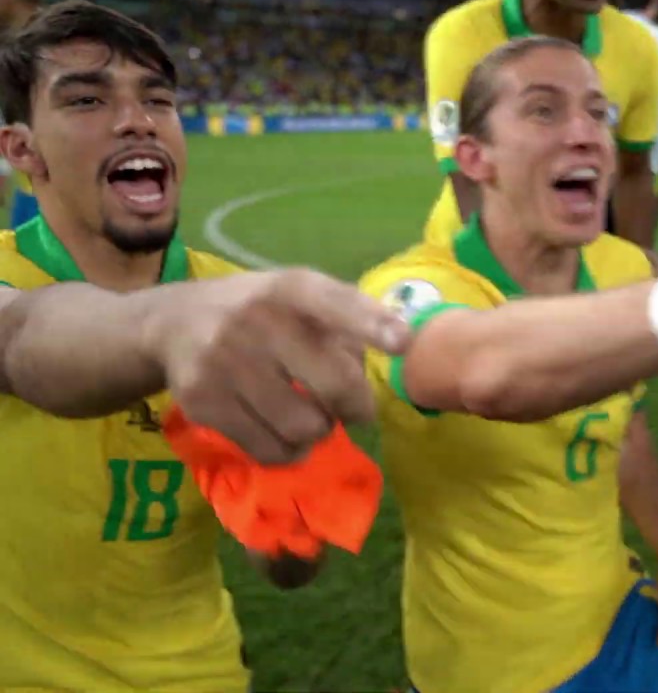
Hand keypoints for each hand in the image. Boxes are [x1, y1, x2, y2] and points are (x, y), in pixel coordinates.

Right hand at [146, 268, 411, 464]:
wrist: (171, 324)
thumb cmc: (259, 312)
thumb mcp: (298, 298)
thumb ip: (344, 326)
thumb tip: (377, 370)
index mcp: (291, 288)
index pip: (336, 302)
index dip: (373, 323)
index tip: (403, 343)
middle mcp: (257, 320)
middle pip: (335, 384)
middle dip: (356, 408)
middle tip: (352, 411)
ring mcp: (225, 361)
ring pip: (305, 427)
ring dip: (318, 432)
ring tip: (309, 418)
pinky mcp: (203, 401)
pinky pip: (269, 449)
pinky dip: (288, 451)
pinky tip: (282, 433)